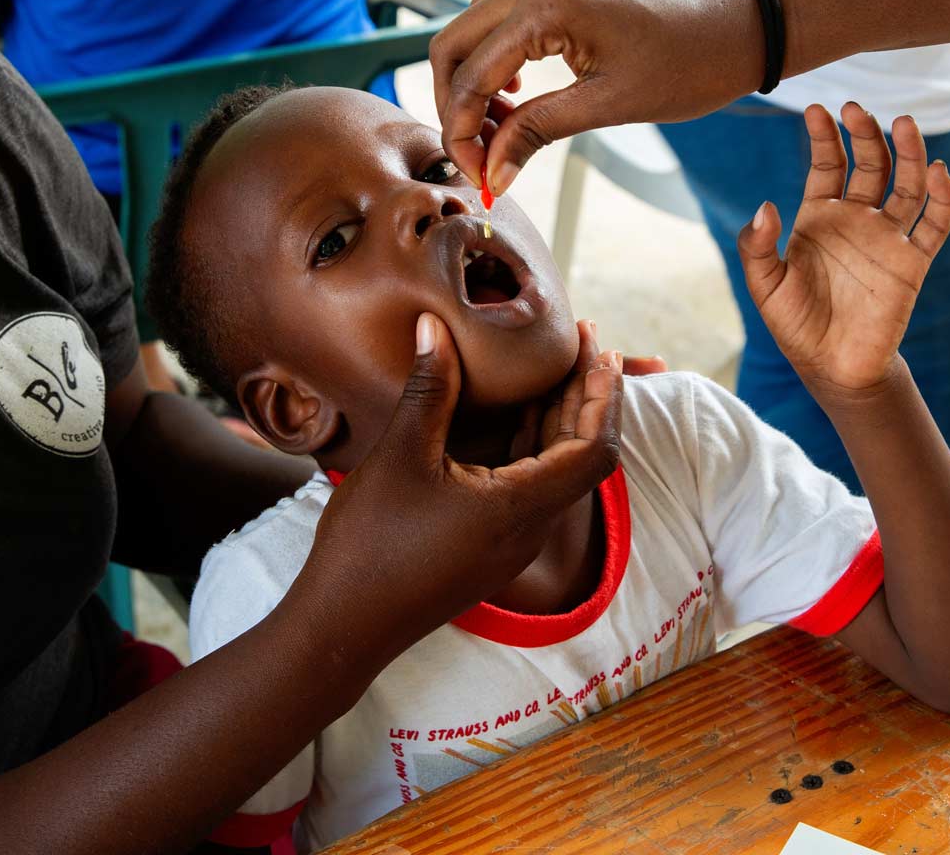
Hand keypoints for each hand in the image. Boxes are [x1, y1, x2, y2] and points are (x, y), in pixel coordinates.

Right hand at [293, 313, 623, 661]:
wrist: (344, 625)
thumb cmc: (370, 545)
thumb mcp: (400, 455)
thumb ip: (429, 387)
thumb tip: (434, 325)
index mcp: (521, 509)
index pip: (596, 448)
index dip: (605, 394)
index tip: (595, 347)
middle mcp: (530, 529)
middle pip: (583, 456)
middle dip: (587, 394)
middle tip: (580, 338)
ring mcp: (512, 542)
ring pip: (557, 471)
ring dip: (562, 418)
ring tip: (556, 364)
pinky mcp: (490, 546)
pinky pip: (530, 486)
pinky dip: (534, 444)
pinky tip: (517, 411)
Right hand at [429, 0, 761, 194]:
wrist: (741, 26)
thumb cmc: (690, 63)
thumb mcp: (609, 106)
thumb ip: (537, 133)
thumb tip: (490, 174)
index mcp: (547, 5)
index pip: (471, 73)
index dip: (462, 132)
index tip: (476, 176)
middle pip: (452, 44)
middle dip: (455, 106)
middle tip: (476, 158)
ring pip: (472, 33)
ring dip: (473, 87)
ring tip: (500, 136)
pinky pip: (501, 24)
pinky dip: (495, 65)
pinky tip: (517, 101)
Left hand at [737, 103, 949, 395]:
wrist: (832, 367)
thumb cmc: (795, 324)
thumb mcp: (765, 285)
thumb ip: (758, 246)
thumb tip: (766, 205)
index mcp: (819, 217)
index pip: (827, 165)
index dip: (824, 137)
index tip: (818, 110)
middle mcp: (857, 219)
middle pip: (869, 165)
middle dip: (865, 135)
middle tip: (857, 110)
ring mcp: (887, 238)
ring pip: (906, 185)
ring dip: (908, 154)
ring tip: (904, 124)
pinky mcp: (913, 263)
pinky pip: (934, 225)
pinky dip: (941, 199)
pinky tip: (939, 173)